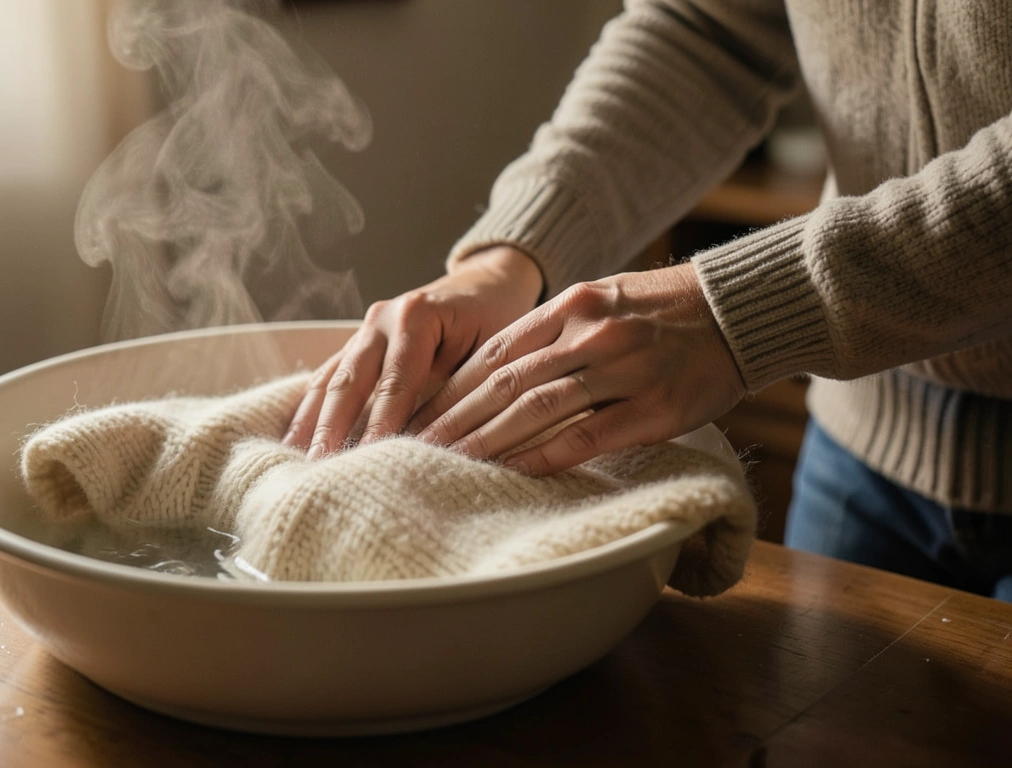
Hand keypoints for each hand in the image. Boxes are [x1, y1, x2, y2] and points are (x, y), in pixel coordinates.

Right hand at [283, 246, 543, 457]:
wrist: (487, 283)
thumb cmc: (498, 321)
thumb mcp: (493, 349)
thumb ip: (464, 387)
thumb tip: (444, 446)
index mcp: (416, 315)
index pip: (396, 380)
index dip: (382, 423)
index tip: (371, 459)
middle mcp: (381, 318)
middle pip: (350, 380)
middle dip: (333, 427)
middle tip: (321, 468)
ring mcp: (363, 330)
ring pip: (330, 379)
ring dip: (311, 422)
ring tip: (296, 461)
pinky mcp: (356, 345)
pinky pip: (326, 378)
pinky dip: (310, 410)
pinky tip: (294, 440)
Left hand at [409, 262, 745, 474]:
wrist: (739, 310)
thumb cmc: (663, 309)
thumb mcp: (601, 298)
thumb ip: (551, 329)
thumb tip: (493, 367)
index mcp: (570, 304)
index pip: (493, 353)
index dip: (451, 388)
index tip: (418, 414)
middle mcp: (590, 334)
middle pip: (504, 384)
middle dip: (454, 420)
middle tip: (414, 448)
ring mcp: (621, 371)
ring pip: (536, 411)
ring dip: (486, 442)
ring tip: (449, 465)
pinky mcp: (651, 409)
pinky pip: (585, 437)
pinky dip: (543, 456)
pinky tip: (512, 472)